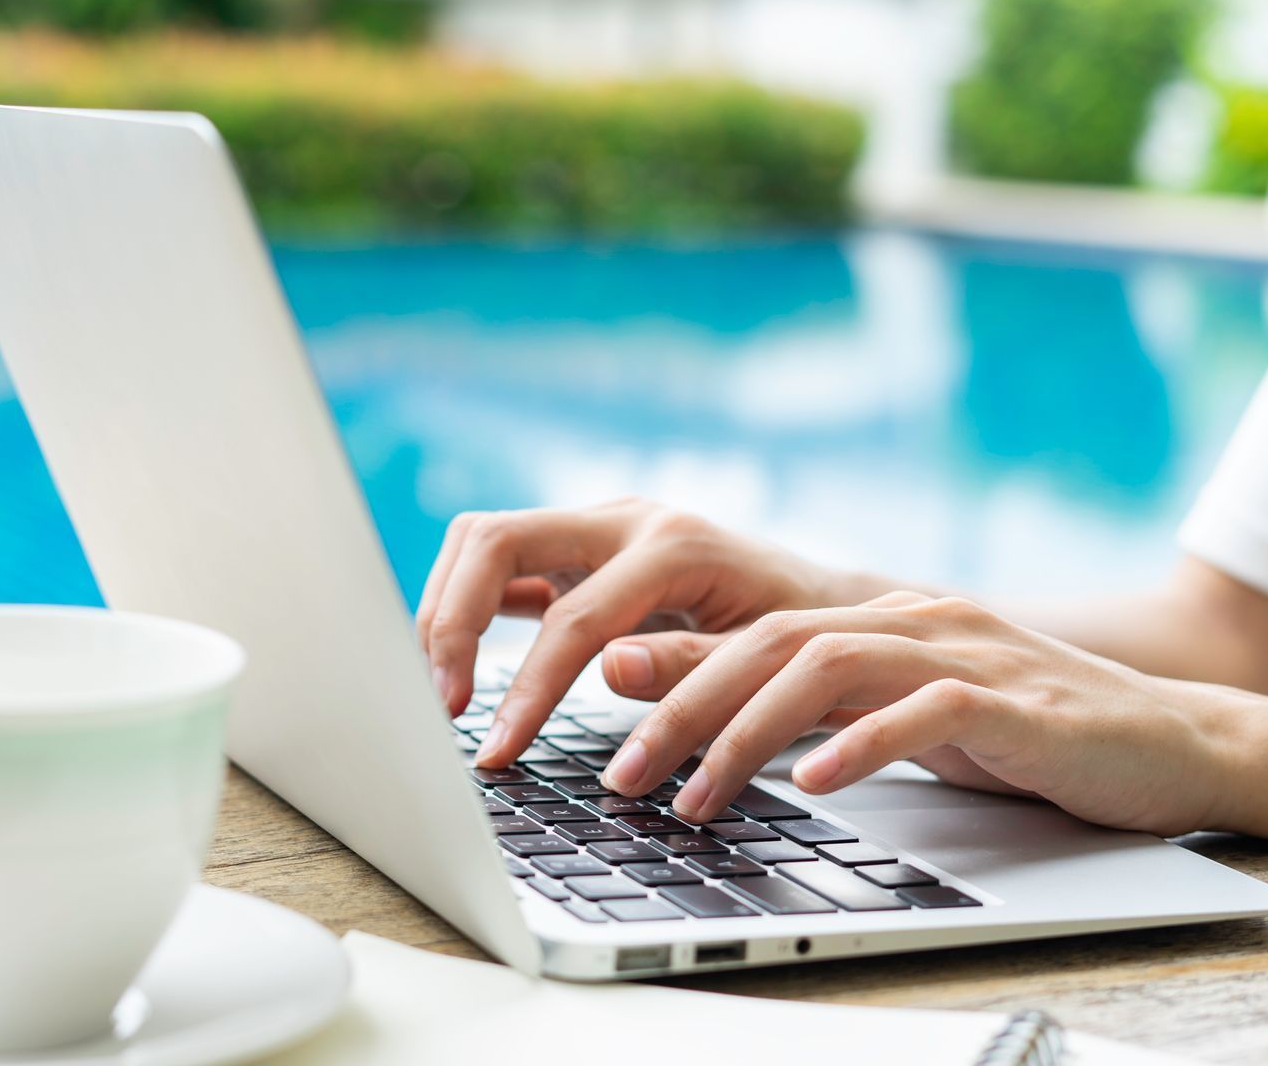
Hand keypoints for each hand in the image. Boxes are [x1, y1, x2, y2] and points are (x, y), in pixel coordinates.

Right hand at [415, 497, 843, 763]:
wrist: (826, 604)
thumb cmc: (806, 640)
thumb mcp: (766, 662)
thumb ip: (689, 664)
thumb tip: (608, 666)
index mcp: (672, 545)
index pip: (570, 617)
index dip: (525, 686)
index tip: (496, 748)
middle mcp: (623, 520)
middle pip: (495, 540)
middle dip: (452, 621)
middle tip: (441, 705)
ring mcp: (595, 528)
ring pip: (483, 541)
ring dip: (447, 609)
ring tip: (442, 687)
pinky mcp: (578, 552)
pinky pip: (501, 563)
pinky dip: (468, 606)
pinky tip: (459, 662)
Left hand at [601, 591, 1238, 836]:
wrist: (1170, 739)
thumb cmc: (1022, 732)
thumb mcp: (897, 712)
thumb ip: (805, 704)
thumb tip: (688, 714)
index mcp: (875, 617)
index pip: (747, 625)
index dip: (667, 662)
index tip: (598, 708)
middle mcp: (909, 619)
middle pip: (767, 641)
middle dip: (682, 706)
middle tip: (620, 774)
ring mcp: (963, 651)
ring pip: (827, 665)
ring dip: (746, 734)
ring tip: (693, 796)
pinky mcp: (1015, 699)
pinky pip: (924, 710)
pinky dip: (861, 743)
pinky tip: (814, 782)